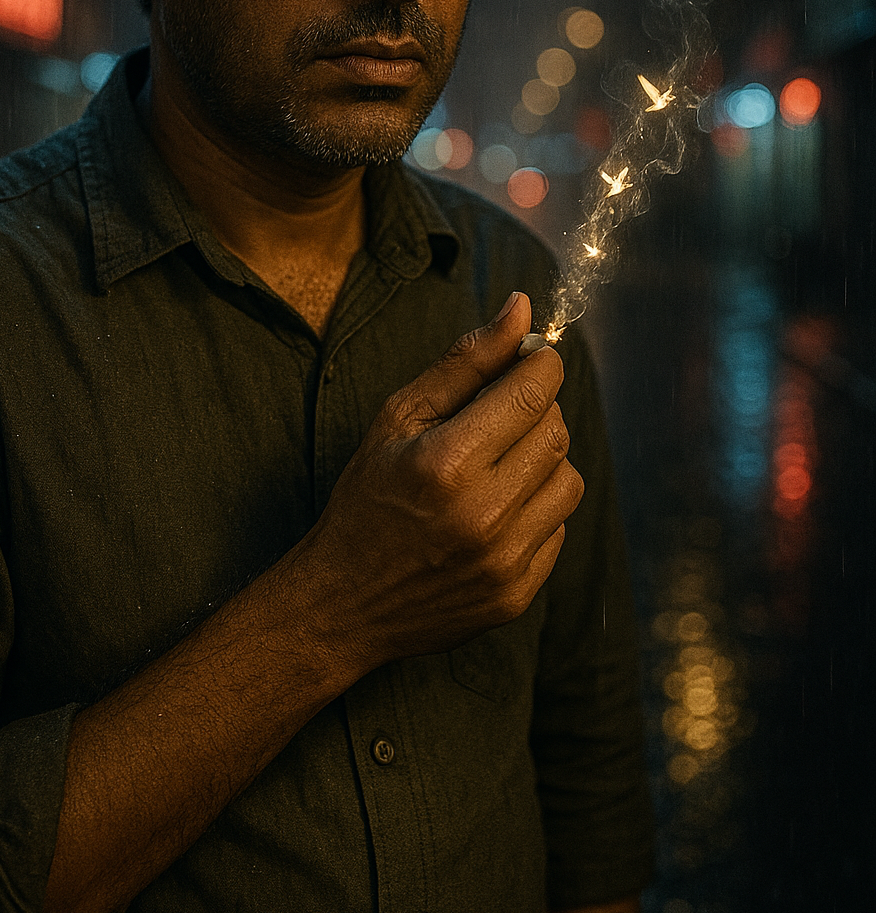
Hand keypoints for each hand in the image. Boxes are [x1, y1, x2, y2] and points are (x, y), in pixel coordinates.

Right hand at [306, 291, 583, 671]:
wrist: (344, 603)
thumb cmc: (366, 499)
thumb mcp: (398, 418)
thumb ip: (465, 361)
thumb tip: (520, 309)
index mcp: (446, 462)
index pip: (532, 393)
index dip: (541, 365)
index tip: (530, 360)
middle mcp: (483, 514)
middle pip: (556, 431)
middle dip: (536, 409)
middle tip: (498, 414)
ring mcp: (504, 560)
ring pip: (568, 479)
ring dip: (541, 460)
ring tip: (496, 464)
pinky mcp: (517, 594)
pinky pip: (559, 527)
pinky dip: (536, 508)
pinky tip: (494, 509)